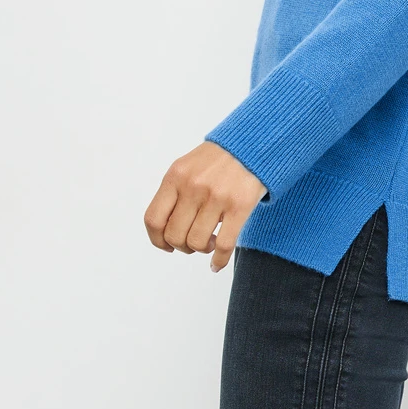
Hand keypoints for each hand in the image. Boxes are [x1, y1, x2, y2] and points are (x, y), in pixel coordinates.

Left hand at [143, 142, 266, 271]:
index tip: (167, 246)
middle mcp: (193, 186)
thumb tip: (164, 230)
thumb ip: (174, 192)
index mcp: (175, 176)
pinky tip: (217, 264)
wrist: (253, 143)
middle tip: (193, 243)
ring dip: (202, 250)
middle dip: (182, 247)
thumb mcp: (188, 167)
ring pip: (197, 243)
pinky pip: (224, 245)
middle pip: (175, 235)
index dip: (157, 240)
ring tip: (210, 242)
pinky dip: (219, 261)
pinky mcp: (240, 205)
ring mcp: (216, 196)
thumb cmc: (218, 159)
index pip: (153, 219)